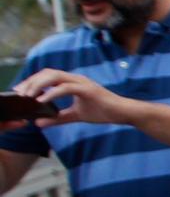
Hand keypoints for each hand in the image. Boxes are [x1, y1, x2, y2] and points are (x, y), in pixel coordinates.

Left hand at [10, 68, 134, 127]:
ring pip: (54, 77)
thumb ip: (58, 118)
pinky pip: (65, 88)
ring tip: (27, 96)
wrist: (123, 113)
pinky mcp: (87, 89)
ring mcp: (82, 82)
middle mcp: (75, 78)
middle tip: (19, 93)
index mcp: (72, 82)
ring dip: (38, 85)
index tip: (20, 91)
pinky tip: (42, 101)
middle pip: (48, 73)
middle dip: (31, 81)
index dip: (32, 81)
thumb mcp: (76, 115)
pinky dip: (51, 93)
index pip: (48, 76)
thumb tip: (39, 123)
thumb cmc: (103, 111)